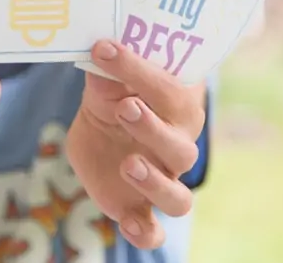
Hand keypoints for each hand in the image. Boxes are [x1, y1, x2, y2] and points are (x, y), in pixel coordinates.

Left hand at [66, 40, 205, 248]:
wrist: (100, 130)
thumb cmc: (113, 96)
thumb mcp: (105, 82)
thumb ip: (106, 73)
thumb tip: (100, 50)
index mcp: (178, 107)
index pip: (172, 90)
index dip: (140, 71)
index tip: (104, 49)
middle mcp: (178, 145)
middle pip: (181, 146)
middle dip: (152, 128)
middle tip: (124, 107)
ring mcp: (163, 181)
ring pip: (178, 197)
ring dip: (155, 183)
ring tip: (128, 164)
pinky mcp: (141, 209)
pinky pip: (154, 231)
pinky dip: (145, 233)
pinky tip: (126, 222)